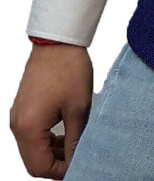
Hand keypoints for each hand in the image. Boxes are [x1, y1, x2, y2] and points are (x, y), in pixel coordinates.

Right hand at [9, 43, 92, 178]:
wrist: (58, 41)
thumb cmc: (69, 69)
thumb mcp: (79, 109)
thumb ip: (75, 140)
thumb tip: (76, 161)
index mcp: (29, 128)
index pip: (39, 167)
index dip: (60, 171)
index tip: (80, 165)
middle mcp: (17, 125)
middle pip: (33, 161)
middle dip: (56, 163)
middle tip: (78, 156)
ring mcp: (17, 116)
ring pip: (31, 148)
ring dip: (51, 151)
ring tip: (74, 144)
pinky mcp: (22, 107)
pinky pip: (30, 133)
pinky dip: (46, 138)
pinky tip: (64, 132)